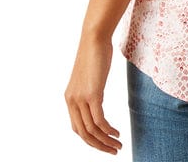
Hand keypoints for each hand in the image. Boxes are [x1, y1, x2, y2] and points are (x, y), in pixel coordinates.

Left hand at [65, 35, 122, 153]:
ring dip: (105, 141)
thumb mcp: (90, 76)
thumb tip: (98, 100)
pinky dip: (108, 130)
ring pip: (92, 130)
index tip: (104, 142)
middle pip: (84, 134)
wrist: (94, 37)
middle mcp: (72, 101)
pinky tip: (116, 132)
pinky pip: (99, 120)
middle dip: (98, 146)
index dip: (90, 139)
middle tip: (113, 151)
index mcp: (70, 98)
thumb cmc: (95, 53)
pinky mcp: (92, 94)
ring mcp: (81, 98)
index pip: (78, 128)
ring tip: (118, 145)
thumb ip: (91, 91)